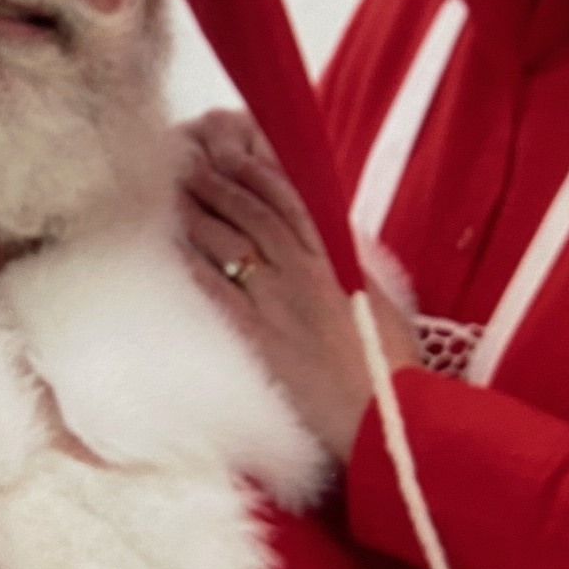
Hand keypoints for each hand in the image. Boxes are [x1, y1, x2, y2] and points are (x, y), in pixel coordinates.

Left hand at [179, 109, 420, 461]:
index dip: (259, 176)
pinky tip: (179, 247)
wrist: (383, 412)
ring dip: (202, 217)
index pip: (291, 205)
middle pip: (253, 218)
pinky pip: (220, 292)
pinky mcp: (259, 338)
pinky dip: (198, 265)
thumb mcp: (377, 301)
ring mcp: (277, 305)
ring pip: (232, 247)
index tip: (236, 155)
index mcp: (334, 262)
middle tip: (193, 165)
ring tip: (179, 195)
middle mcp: (302, 275)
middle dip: (221, 187)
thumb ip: (351, 269)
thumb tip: (333, 243)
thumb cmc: (389, 363)